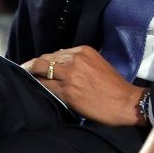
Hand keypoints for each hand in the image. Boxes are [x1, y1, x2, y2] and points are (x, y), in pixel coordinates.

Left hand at [23, 46, 145, 125]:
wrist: (124, 101)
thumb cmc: (114, 85)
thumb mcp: (97, 64)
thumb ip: (80, 62)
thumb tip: (61, 66)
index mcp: (84, 51)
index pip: (56, 53)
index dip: (46, 61)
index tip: (40, 67)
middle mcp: (75, 59)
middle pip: (45, 60)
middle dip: (35, 66)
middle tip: (28, 72)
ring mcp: (69, 75)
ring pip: (41, 71)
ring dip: (34, 76)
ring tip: (30, 80)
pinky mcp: (66, 91)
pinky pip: (44, 86)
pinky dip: (39, 87)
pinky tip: (36, 90)